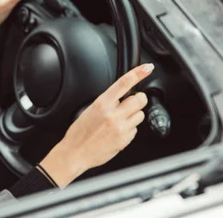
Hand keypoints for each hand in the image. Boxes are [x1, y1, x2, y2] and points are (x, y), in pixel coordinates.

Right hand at [40, 63, 153, 186]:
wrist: (75, 153)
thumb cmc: (79, 133)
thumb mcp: (90, 110)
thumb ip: (107, 102)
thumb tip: (122, 97)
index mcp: (102, 104)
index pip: (123, 83)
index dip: (138, 74)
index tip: (147, 68)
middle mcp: (113, 115)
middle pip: (140, 100)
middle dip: (138, 100)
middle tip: (132, 103)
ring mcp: (120, 128)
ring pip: (140, 115)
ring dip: (134, 116)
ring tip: (120, 121)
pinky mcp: (125, 140)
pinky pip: (135, 130)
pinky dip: (129, 130)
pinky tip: (117, 132)